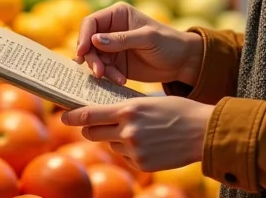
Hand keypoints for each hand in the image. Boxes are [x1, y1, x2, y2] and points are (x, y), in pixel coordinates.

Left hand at [62, 96, 213, 171]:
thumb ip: (127, 107)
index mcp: (129, 109)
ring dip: (116, 138)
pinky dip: (131, 150)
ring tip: (138, 130)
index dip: (73, 115)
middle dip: (91, 128)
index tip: (64, 115)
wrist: (202, 131)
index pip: (90, 114)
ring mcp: (133, 150)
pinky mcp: (141, 164)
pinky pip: (126, 156)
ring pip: (111, 144)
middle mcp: (127, 131)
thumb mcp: (150, 100)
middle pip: (93, 132)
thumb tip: (107, 112)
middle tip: (92, 123)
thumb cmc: (178, 110)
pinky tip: (149, 142)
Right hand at [75, 2, 203, 86]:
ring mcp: (112, 48)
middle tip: (99, 72)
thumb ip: (122, 39)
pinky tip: (121, 80)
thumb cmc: (168, 42)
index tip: (82, 53)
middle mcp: (111, 29)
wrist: (181, 62)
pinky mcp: (115, 64)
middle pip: (88, 42)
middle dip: (91, 58)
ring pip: (93, 59)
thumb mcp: (147, 38)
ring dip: (99, 70)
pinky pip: (102, 71)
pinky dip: (108, 77)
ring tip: (116, 78)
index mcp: (118, 14)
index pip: (91, 22)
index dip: (83, 36)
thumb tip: (94, 40)